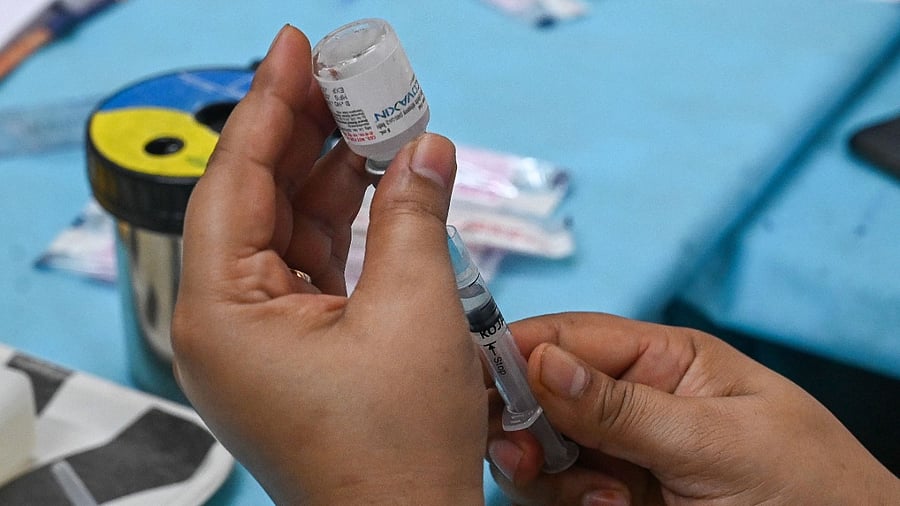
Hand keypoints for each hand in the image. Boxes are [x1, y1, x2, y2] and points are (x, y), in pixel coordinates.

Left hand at [171, 26, 486, 504]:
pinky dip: (347, 221)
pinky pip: (312, 263)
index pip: (235, 180)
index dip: (269, 104)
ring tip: (373, 117)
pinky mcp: (295, 346)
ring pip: (288, 227)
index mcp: (224, 313)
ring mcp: (260, 336)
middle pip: (258, 197)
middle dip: (304, 131)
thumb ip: (412, 215)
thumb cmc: (395, 453)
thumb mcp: (414, 311)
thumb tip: (425, 152)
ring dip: (333, 173)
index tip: (295, 48)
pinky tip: (380, 180)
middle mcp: (227, 322)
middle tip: (341, 74)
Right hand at [487, 312, 898, 504]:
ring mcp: (617, 452)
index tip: (478, 374)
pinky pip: (555, 491)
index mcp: (662, 359)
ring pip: (538, 446)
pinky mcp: (610, 497)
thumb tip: (540, 358)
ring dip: (544, 470)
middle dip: (521, 419)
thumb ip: (622, 405)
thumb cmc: (806, 485)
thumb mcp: (715, 439)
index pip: (572, 337)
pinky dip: (563, 500)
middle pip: (540, 393)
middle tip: (522, 453)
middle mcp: (630, 400)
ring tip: (596, 495)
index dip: (519, 349)